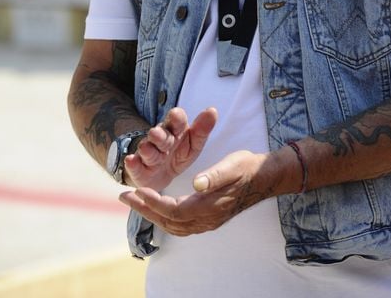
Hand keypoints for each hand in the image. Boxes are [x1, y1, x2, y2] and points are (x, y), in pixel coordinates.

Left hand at [120, 149, 272, 234]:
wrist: (265, 178)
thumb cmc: (247, 166)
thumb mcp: (232, 164)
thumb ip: (214, 175)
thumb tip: (197, 184)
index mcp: (209, 205)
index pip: (174, 211)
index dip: (154, 203)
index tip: (137, 190)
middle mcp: (207, 219)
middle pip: (169, 222)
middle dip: (145, 210)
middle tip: (125, 196)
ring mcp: (208, 221)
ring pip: (174, 226)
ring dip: (152, 214)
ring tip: (136, 201)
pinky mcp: (209, 219)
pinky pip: (181, 225)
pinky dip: (165, 217)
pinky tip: (158, 207)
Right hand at [124, 106, 216, 191]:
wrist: (161, 174)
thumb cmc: (179, 153)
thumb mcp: (194, 144)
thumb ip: (202, 129)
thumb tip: (212, 110)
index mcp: (175, 130)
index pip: (176, 121)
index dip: (176, 118)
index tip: (176, 115)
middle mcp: (160, 139)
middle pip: (160, 134)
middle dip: (159, 134)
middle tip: (157, 133)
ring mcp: (148, 153)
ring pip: (147, 148)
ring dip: (147, 148)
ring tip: (147, 147)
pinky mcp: (139, 168)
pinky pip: (135, 165)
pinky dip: (132, 163)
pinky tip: (130, 160)